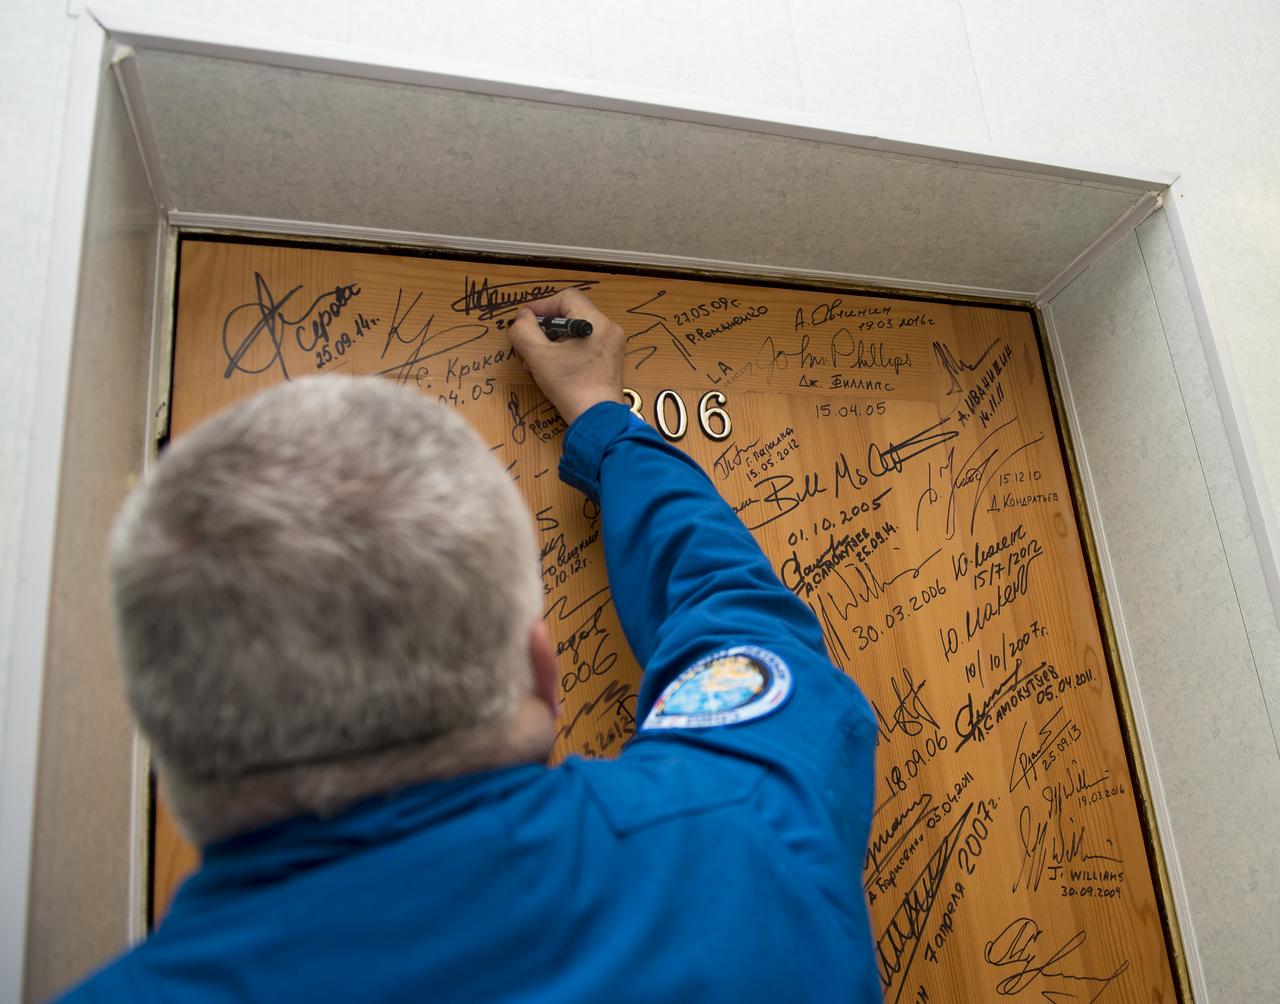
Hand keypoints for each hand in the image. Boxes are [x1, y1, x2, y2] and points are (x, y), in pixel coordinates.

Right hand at [506, 290, 625, 425]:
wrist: (596, 419)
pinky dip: (565, 353)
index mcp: (595, 322)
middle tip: (528, 345)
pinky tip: (552, 370)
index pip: (566, 297)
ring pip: (575, 333)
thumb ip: (524, 330)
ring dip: (552, 344)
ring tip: (536, 363)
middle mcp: (608, 329)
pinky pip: (584, 347)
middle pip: (570, 315)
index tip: (525, 320)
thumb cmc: (570, 386)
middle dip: (544, 329)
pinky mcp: (610, 362)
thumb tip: (522, 316)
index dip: (542, 306)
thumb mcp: (538, 356)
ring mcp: (612, 346)